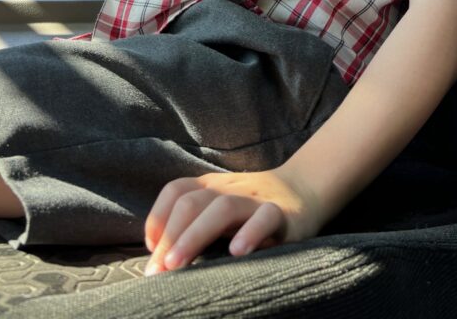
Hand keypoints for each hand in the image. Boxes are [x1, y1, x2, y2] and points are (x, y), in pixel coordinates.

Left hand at [143, 167, 321, 274]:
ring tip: (178, 265)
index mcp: (212, 186)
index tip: (151, 250)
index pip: (177, 190)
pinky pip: (266, 217)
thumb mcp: (222, 207)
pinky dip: (250, 232)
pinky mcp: (283, 213)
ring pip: (223, 207)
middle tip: (158, 270)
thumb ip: (197, 222)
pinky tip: (237, 252)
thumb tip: (161, 258)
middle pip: (192, 201)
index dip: (158, 216)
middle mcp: (230, 189)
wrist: (305, 189)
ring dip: (195, 235)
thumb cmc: (253, 209)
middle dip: (170, 236)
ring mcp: (256, 199)